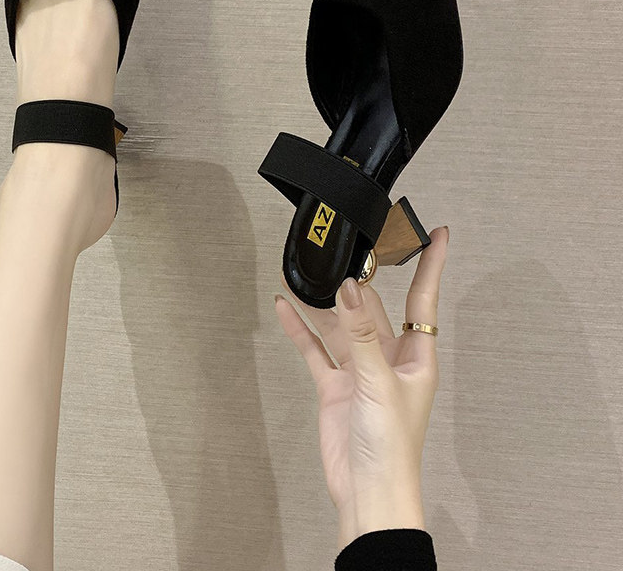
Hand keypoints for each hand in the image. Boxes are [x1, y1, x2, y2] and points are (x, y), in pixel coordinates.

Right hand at [275, 226, 448, 547]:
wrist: (366, 489)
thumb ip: (361, 334)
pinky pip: (315, 349)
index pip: (423, 299)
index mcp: (415, 356)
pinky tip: (287, 308)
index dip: (431, 265)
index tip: (438, 234)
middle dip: (357, 281)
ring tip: (302, 274)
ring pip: (339, 325)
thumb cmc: (392, 446)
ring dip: (321, 303)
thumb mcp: (379, 382)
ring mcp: (359, 370)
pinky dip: (301, 329)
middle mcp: (388, 358)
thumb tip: (351, 289)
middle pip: (371, 308)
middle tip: (344, 249)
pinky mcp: (334, 385)